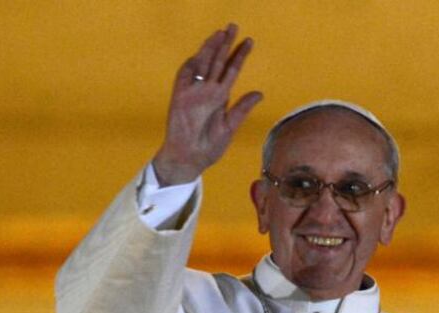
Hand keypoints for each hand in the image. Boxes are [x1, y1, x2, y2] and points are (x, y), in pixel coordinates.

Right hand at [152, 23, 262, 184]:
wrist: (189, 159)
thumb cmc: (209, 147)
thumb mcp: (230, 128)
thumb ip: (242, 109)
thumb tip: (259, 93)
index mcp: (220, 97)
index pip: (231, 71)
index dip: (239, 56)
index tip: (249, 41)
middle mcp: (207, 92)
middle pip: (216, 62)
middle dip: (224, 44)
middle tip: (233, 26)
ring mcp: (193, 93)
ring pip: (201, 65)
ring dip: (209, 50)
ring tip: (219, 34)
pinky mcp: (180, 99)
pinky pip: (184, 78)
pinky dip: (190, 66)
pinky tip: (198, 54)